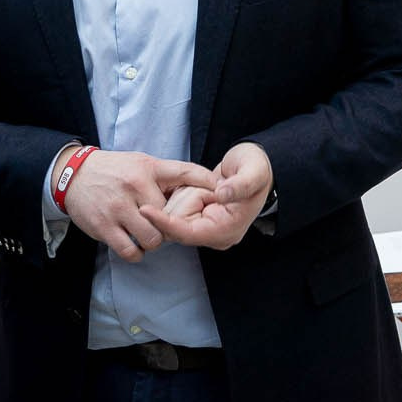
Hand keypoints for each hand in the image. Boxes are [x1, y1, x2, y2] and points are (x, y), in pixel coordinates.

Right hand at [62, 149, 216, 263]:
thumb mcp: (142, 163)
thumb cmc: (115, 171)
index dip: (206, 184)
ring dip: (154, 242)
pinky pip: (130, 251)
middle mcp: (134, 187)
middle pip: (170, 217)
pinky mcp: (104, 227)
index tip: (220, 192)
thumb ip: (168, 175)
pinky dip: (136, 252)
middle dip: (172, 225)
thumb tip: (204, 184)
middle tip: (167, 226)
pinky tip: (135, 244)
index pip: (184, 173)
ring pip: (152, 238)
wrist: (74, 175)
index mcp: (147, 169)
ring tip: (149, 235)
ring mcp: (118, 208)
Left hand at [142, 142, 271, 251]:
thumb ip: (239, 185)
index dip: (165, 223)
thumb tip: (222, 194)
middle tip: (203, 184)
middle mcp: (216, 235)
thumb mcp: (253, 172)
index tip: (144, 210)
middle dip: (179, 202)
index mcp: (228, 230)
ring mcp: (207, 229)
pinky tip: (191, 187)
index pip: (188, 233)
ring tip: (202, 184)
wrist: (256, 166)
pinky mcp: (198, 220)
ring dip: (180, 197)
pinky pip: (176, 213)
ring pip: (174, 219)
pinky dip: (178, 197)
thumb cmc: (257, 169)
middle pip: (177, 227)